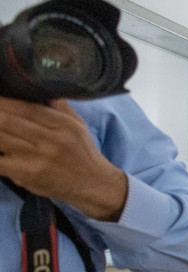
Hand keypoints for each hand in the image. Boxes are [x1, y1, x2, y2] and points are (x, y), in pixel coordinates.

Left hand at [0, 98, 128, 220]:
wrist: (94, 184)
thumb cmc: (84, 153)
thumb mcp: (78, 125)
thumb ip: (60, 107)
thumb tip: (40, 87)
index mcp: (62, 124)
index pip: (26, 107)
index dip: (4, 101)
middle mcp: (50, 139)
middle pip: (9, 121)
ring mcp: (38, 158)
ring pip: (2, 139)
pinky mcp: (28, 174)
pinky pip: (0, 162)